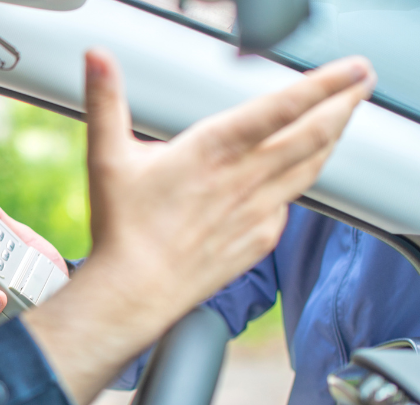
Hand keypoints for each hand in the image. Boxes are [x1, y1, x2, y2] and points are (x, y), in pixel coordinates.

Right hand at [24, 49, 374, 404]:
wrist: (136, 291)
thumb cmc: (123, 230)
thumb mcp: (107, 157)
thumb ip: (106, 102)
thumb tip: (96, 59)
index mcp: (214, 149)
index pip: (283, 107)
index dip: (323, 84)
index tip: (349, 70)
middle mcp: (245, 177)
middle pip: (314, 132)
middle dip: (344, 103)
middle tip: (361, 83)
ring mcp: (258, 209)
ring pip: (311, 166)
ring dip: (333, 137)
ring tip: (343, 118)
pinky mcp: (260, 238)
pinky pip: (291, 203)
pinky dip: (300, 183)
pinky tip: (298, 177)